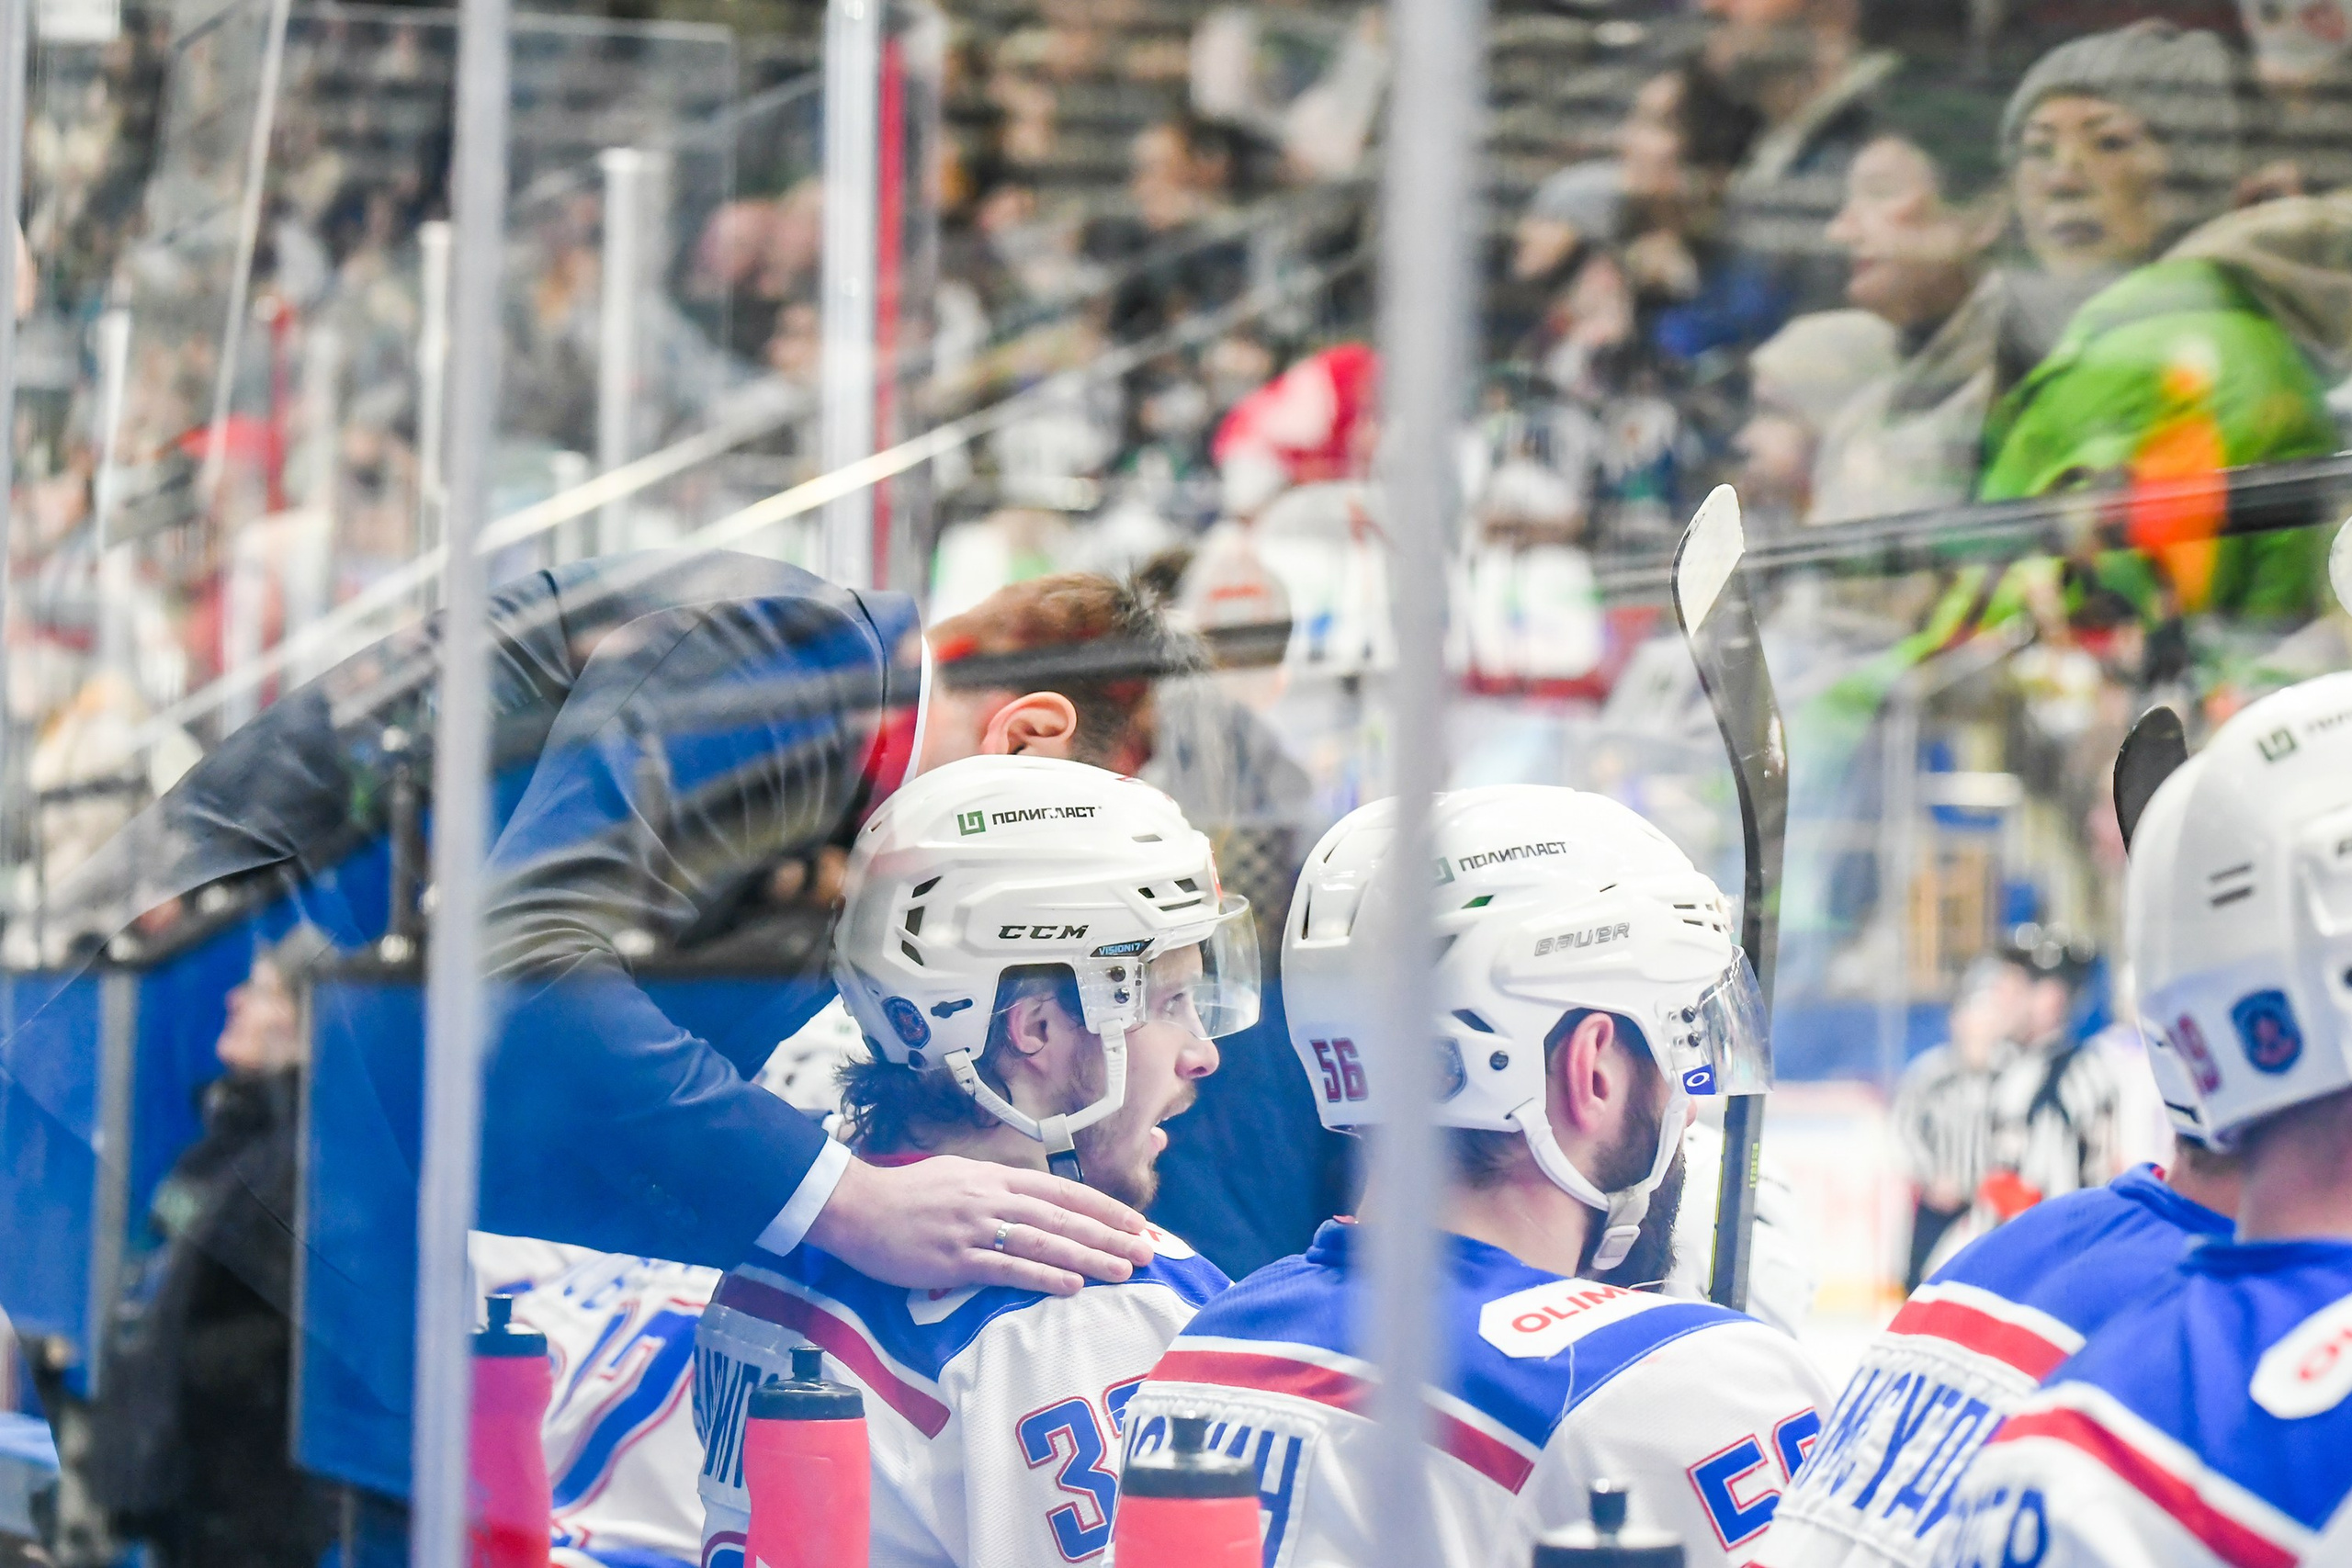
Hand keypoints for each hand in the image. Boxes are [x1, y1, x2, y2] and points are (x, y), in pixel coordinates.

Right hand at [804, 1154, 1154, 1296]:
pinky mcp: (954, 1259)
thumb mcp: (961, 1177)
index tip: (1137, 1224)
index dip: (1105, 1208)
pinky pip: (1007, 1268)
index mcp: (997, 1177)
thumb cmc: (908, 1194)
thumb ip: (1000, 1189)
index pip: (1065, 1192)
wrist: (856, 1207)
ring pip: (1044, 1242)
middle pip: (1064, 1217)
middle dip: (1110, 1235)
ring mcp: (974, 1229)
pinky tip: (1071, 1284)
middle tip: (1148, 1251)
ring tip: (1123, 1270)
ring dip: (1088, 1256)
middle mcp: (992, 1199)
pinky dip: (1042, 1276)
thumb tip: (1037, 1204)